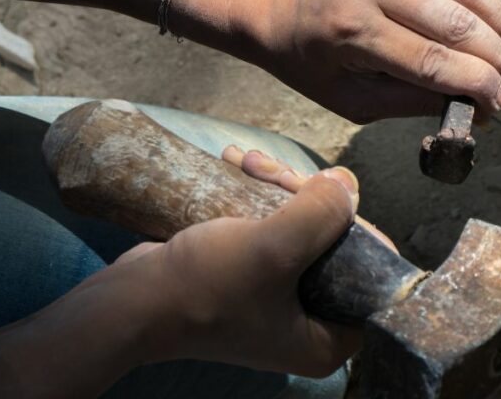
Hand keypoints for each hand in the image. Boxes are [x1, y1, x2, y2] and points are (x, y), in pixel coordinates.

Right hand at [113, 151, 371, 376]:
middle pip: (334, 244)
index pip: (370, 278)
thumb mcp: (274, 248)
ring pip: (300, 229)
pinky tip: (237, 163)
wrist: (131, 302)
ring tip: (246, 160)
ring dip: (277, 186)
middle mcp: (307, 324)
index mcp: (326, 340)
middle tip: (272, 171)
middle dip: (305, 196)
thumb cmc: (206, 287)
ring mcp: (277, 300)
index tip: (330, 196)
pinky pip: (271, 230)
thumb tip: (348, 183)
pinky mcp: (250, 279)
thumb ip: (322, 214)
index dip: (358, 230)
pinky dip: (257, 197)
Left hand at [174, 0, 500, 123]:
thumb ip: (408, 101)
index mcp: (354, 31)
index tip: (496, 106)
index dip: (477, 87)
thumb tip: (467, 104)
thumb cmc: (305, 56)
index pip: (435, 62)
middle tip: (498, 85)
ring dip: (499, 23)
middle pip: (458, 24)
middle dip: (492, 60)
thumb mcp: (347, 98)